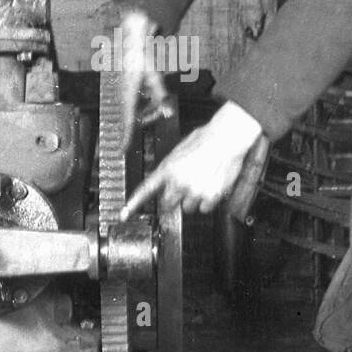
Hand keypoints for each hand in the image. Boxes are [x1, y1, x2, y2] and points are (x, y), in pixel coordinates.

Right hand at [115, 8, 164, 150]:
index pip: (127, 121)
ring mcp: (122, 88)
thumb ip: (160, 95)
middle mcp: (122, 92)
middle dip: (148, 116)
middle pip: (134, 115)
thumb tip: (168, 112)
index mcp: (128, 93)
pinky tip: (150, 89)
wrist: (133, 35)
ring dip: (147, 107)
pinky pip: (134, 98)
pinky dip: (144, 99)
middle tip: (164, 110)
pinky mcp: (124, 84)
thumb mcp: (156, 76)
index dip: (126, 137)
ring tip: (160, 97)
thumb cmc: (143, 54)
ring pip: (135, 107)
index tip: (122, 151)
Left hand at [121, 102, 263, 217]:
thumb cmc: (206, 138)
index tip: (125, 213)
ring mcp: (193, 191)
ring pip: (188, 207)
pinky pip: (204, 208)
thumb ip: (171, 166)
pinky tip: (211, 187)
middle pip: (168, 203)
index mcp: (168, 168)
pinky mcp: (210, 197)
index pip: (146, 189)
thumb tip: (167, 175)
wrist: (227, 138)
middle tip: (185, 187)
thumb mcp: (180, 150)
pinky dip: (208, 201)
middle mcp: (178, 182)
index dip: (134, 203)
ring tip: (202, 182)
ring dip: (193, 199)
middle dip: (175, 197)